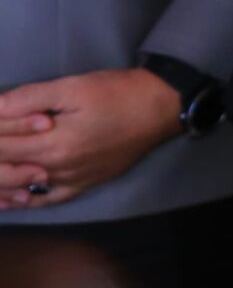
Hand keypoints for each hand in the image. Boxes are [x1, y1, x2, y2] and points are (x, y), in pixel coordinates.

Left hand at [0, 69, 183, 210]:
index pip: (1, 144)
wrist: (160, 107)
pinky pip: (48, 199)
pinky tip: (10, 199)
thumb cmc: (118, 92)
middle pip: (5, 169)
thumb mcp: (73, 86)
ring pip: (21, 186)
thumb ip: (31, 98)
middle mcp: (59, 168)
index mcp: (53, 143)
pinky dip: (24, 201)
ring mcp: (72, 179)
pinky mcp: (85, 183)